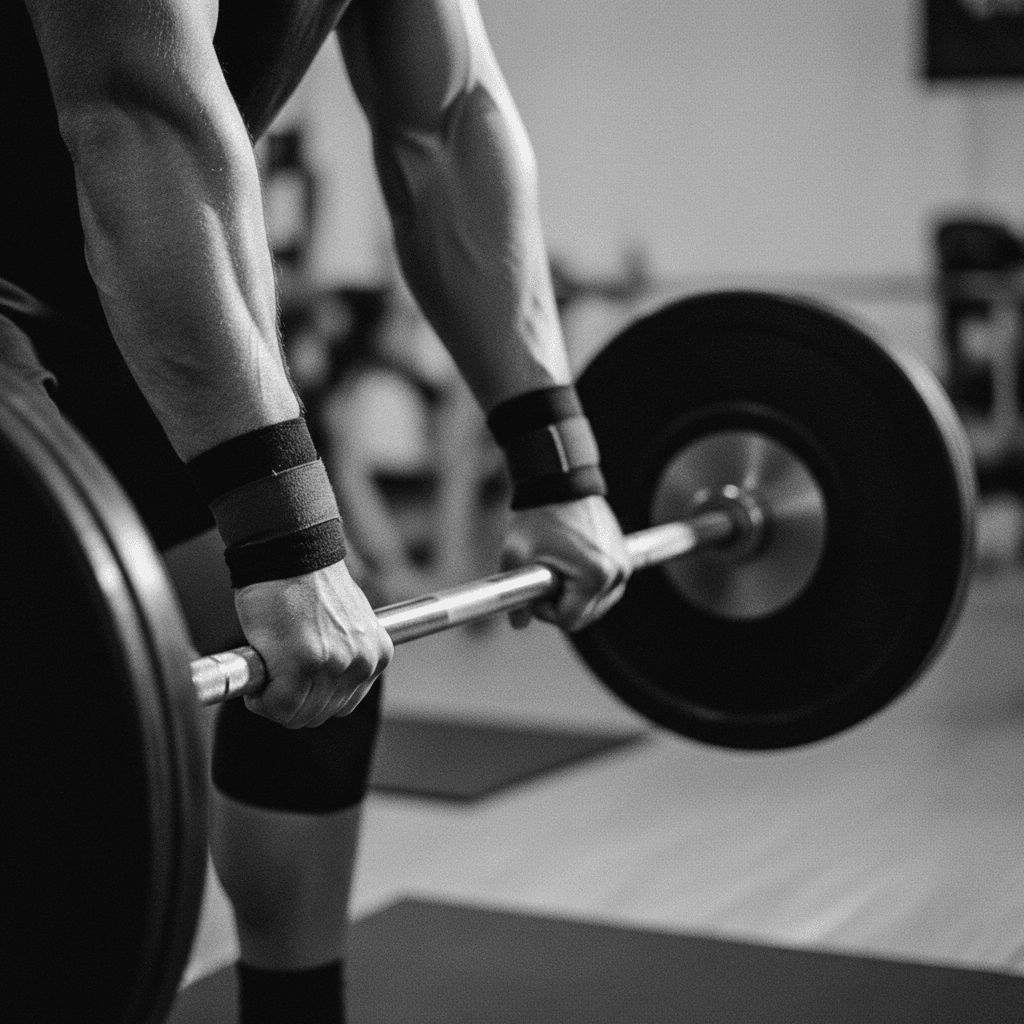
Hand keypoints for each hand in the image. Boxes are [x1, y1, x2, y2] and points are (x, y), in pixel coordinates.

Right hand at [233, 559, 392, 727]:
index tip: (293, 683)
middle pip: (320, 714)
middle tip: (274, 675)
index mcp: (378, 654)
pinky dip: (260, 700)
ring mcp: (334, 666)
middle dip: (291, 701)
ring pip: (297, 715)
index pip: (343, 704)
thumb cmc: (306, 583)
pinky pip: (277, 707)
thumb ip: (342, 656)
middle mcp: (362, 663)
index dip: (311, 697)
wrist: (290, 553)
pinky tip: (257, 675)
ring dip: (274, 700)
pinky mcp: (303, 665)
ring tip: (266, 669)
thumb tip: (320, 688)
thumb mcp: (345, 624)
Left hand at [500, 496, 630, 631]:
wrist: (561, 484)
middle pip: (586, 617)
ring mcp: (624, 567)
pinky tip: (571, 566)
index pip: (569, 621)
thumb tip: (518, 624)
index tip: (535, 587)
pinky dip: (587, 586)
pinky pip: (605, 589)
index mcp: (595, 576)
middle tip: (544, 579)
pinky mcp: (625, 559)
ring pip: (596, 605)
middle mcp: (617, 574)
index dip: (545, 611)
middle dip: (561, 605)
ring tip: (558, 568)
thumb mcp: (516, 555)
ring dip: (575, 597)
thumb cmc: (538, 517)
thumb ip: (513, 594)